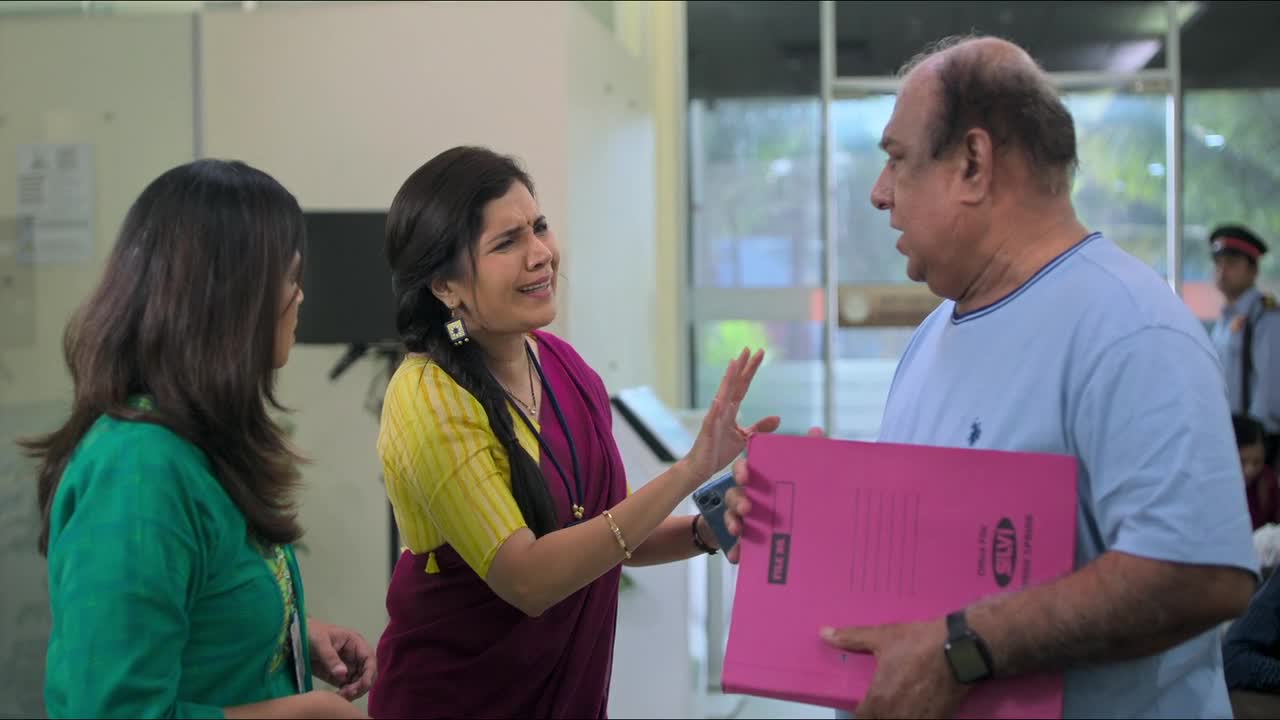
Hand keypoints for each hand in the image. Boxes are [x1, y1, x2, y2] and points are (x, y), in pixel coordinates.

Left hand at [308, 619, 375, 700]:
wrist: (295, 638)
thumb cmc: (310, 634)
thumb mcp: (320, 642)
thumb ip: (331, 658)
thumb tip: (343, 674)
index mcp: (355, 643)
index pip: (369, 659)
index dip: (369, 672)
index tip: (362, 685)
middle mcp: (355, 656)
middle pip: (368, 674)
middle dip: (361, 685)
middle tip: (348, 693)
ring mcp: (348, 667)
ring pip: (359, 683)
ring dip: (354, 692)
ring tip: (340, 696)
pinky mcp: (339, 677)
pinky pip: (348, 688)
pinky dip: (345, 695)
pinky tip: (337, 698)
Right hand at [682, 348, 779, 483]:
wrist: (702, 467)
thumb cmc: (719, 451)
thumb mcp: (745, 437)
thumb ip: (759, 427)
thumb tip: (778, 417)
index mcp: (731, 410)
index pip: (742, 386)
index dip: (750, 370)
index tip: (759, 353)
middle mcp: (722, 410)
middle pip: (733, 384)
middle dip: (741, 367)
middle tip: (749, 349)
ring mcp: (714, 419)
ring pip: (722, 395)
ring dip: (728, 380)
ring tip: (733, 364)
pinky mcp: (708, 432)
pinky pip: (712, 419)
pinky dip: (715, 410)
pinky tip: (718, 400)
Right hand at [723, 425, 823, 563]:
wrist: (802, 537)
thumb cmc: (799, 499)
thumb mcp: (807, 478)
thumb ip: (811, 454)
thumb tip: (816, 431)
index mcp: (762, 481)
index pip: (746, 469)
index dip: (742, 470)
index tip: (746, 475)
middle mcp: (750, 498)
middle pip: (735, 494)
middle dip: (738, 499)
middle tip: (748, 508)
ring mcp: (746, 520)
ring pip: (732, 517)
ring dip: (733, 522)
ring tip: (739, 531)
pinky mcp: (746, 541)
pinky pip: (737, 546)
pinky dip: (736, 551)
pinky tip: (738, 557)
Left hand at [819, 618, 969, 719]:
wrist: (959, 649)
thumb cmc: (917, 642)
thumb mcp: (882, 637)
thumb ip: (851, 638)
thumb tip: (824, 633)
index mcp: (877, 700)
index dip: (861, 715)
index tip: (864, 708)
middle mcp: (895, 716)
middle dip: (878, 716)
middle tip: (881, 706)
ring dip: (895, 717)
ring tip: (899, 707)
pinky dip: (917, 718)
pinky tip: (917, 710)